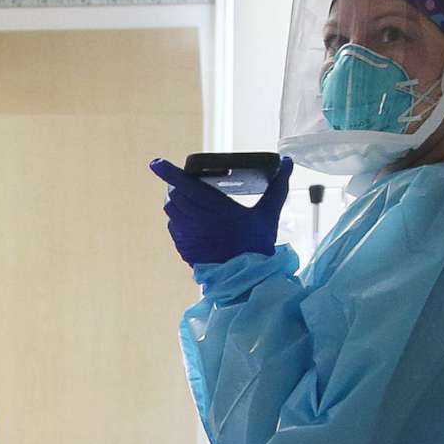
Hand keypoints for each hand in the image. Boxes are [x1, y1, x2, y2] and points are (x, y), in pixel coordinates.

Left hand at [149, 156, 291, 267]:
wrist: (247, 280)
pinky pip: (173, 228)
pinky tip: (191, 221)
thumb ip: (279, 186)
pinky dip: (178, 220)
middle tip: (187, 182)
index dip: (167, 172)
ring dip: (176, 201)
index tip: (155, 163)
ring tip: (188, 198)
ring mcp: (187, 236)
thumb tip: (288, 162)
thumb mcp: (269, 214)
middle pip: (174, 195)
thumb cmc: (258, 245)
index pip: (183, 184)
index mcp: (214, 208)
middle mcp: (195, 221)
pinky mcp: (184, 249)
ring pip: (171, 211)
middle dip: (177, 185)